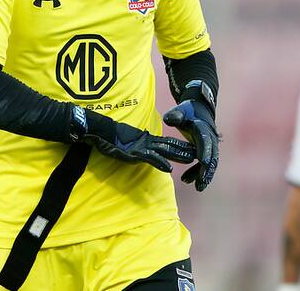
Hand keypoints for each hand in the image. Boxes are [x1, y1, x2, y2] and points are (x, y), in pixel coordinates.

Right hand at [73, 107, 195, 171]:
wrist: (100, 131)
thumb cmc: (112, 138)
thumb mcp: (129, 143)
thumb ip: (139, 145)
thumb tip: (146, 150)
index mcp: (147, 140)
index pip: (168, 142)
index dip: (181, 145)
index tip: (194, 148)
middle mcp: (147, 142)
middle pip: (170, 146)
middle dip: (184, 150)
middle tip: (200, 153)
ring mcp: (142, 147)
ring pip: (164, 151)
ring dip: (177, 155)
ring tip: (191, 159)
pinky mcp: (135, 152)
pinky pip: (149, 158)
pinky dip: (159, 163)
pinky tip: (168, 168)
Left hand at [163, 100, 219, 190]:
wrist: (199, 111)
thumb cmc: (187, 112)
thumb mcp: (180, 111)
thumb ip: (175, 115)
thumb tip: (169, 119)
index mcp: (203, 129)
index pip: (205, 141)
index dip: (205, 151)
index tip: (204, 162)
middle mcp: (210, 139)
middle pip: (212, 157)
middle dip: (207, 171)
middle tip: (201, 184)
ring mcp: (211, 146)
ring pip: (211, 164)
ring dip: (204, 175)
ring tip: (197, 187)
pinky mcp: (207, 151)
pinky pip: (204, 165)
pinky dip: (198, 173)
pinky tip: (186, 180)